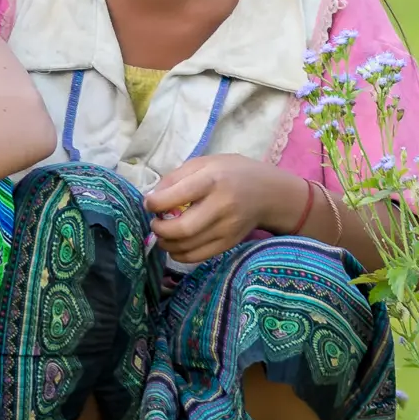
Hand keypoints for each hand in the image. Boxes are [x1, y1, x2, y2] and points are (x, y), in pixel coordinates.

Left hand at [144, 154, 304, 264]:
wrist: (269, 193)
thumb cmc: (232, 173)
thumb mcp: (205, 163)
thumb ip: (176, 177)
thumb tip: (151, 198)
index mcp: (212, 180)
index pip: (176, 196)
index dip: (154, 203)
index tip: (149, 203)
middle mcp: (222, 206)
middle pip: (181, 229)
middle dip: (159, 229)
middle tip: (155, 223)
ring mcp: (227, 228)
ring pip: (187, 246)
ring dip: (166, 243)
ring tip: (163, 233)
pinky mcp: (229, 244)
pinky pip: (197, 256)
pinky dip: (179, 254)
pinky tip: (175, 244)